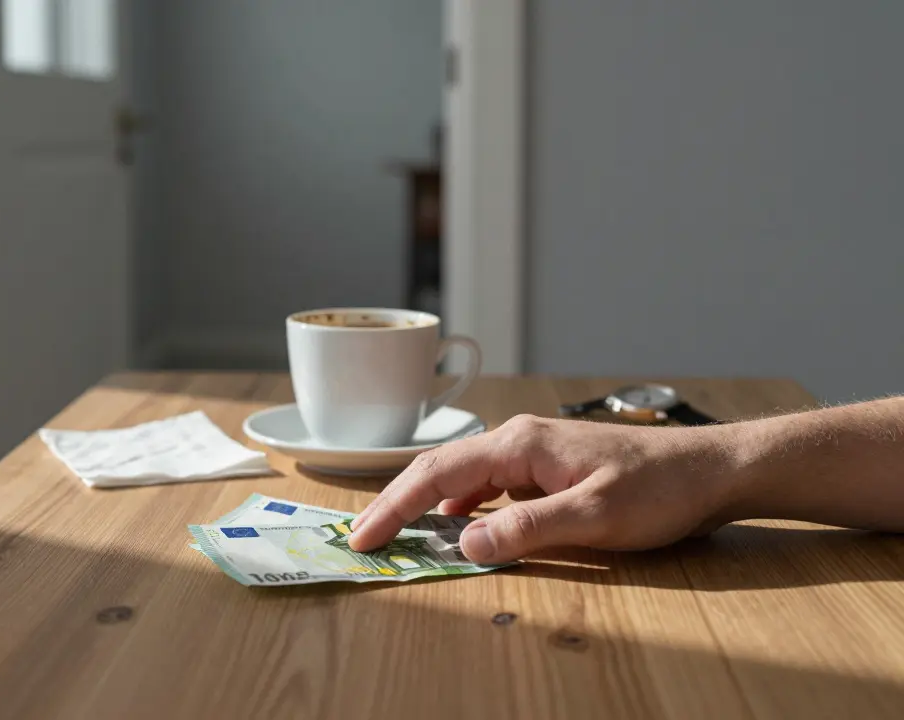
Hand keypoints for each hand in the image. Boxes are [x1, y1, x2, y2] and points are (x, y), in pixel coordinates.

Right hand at [348, 415, 742, 563]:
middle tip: (367, 539)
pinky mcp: (548, 466)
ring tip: (400, 533)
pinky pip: (489, 483)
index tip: (365, 537)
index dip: (396, 507)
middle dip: (399, 503)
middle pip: (440, 469)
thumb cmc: (661, 488)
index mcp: (519, 444)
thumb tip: (467, 545)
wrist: (713, 469)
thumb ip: (528, 530)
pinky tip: (461, 527)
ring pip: (462, 475)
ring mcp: (532, 451)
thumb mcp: (596, 517)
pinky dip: (462, 505)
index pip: (438, 474)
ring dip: (428, 504)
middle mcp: (518, 439)